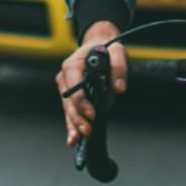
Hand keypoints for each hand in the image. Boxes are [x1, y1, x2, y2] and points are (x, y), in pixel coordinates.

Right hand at [57, 21, 125, 147]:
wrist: (98, 45)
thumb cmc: (106, 48)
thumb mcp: (117, 51)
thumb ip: (119, 67)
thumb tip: (119, 87)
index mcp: (73, 65)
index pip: (75, 87)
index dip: (82, 102)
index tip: (93, 114)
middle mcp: (65, 77)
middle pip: (69, 102)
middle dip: (78, 118)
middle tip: (88, 131)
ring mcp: (66, 87)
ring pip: (68, 109)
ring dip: (73, 125)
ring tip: (76, 140)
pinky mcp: (70, 96)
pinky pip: (70, 111)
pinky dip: (72, 125)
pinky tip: (73, 139)